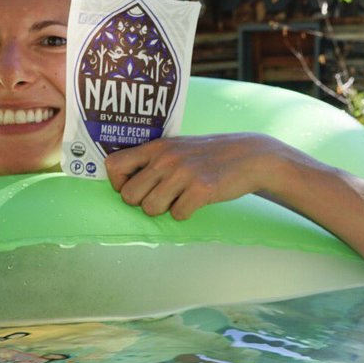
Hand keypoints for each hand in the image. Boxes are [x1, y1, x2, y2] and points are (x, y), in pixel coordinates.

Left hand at [104, 133, 289, 219]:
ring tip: (179, 199)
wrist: (250, 156)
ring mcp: (183, 174)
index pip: (113, 165)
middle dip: (141, 203)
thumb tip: (125, 181)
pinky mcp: (201, 189)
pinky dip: (185, 213)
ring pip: (150, 209)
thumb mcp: (178, 148)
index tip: (134, 187)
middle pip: (129, 195)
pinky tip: (195, 202)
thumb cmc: (210, 155)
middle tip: (160, 197)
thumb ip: (154, 159)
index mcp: (157, 147)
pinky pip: (177, 215)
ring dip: (164, 210)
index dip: (118, 183)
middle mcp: (166, 159)